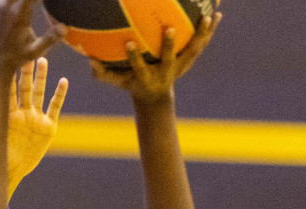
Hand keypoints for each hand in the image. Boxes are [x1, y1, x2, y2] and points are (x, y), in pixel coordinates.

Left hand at [0, 0, 65, 78]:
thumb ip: (51, 38)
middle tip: (39, 4)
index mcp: (19, 14)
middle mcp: (6, 6)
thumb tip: (65, 27)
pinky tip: (20, 5)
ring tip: (31, 5)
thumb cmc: (15, 60)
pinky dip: (13, 0)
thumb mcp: (35, 51)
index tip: (46, 3)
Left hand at [6, 57, 68, 196]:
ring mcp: (35, 119)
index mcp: (7, 114)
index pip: (8, 89)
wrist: (12, 171)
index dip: (9, 74)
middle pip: (23, 87)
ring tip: (42, 61)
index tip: (7, 57)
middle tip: (26, 52)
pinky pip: (54, 108)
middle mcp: (21, 113)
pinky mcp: (47, 128)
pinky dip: (59, 95)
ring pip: (38, 93)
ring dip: (41, 78)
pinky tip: (63, 82)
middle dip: (25, 71)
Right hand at [88, 8, 221, 104]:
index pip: (138, 67)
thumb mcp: (118, 81)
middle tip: (170, 28)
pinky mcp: (189, 60)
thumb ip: (103, 73)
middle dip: (169, 45)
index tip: (129, 43)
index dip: (134, 57)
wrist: (155, 96)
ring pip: (192, 51)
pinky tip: (217, 14)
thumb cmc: (133, 83)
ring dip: (201, 35)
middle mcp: (166, 72)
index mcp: (147, 77)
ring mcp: (180, 67)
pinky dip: (209, 31)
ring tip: (209, 16)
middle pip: (169, 59)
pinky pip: (201, 44)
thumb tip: (89, 60)